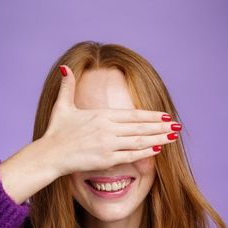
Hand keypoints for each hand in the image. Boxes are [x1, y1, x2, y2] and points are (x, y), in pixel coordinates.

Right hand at [38, 64, 180, 175]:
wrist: (49, 154)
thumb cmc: (56, 132)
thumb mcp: (62, 106)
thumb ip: (68, 87)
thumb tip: (65, 68)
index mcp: (102, 115)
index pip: (134, 115)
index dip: (152, 115)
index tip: (166, 116)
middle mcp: (108, 128)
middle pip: (141, 127)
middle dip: (161, 127)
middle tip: (178, 126)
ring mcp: (108, 144)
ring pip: (140, 140)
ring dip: (159, 138)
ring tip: (173, 137)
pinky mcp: (106, 159)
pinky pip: (131, 155)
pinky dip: (146, 152)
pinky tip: (158, 149)